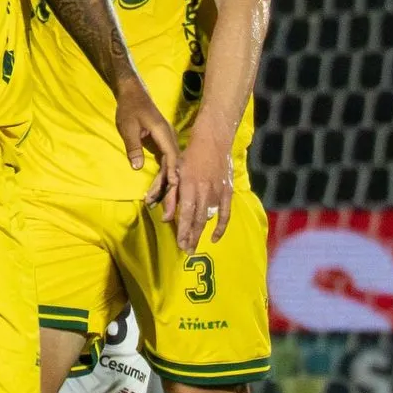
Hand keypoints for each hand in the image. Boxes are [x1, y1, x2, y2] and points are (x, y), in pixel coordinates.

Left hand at [114, 80, 181, 213]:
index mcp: (163, 132)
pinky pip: (165, 164)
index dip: (173, 171)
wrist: (133, 95)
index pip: (171, 155)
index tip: (173, 186)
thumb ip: (133, 147)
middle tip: (165, 204)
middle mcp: (169, 138)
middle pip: (173, 164)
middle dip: (169, 185)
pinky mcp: (162, 146)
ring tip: (157, 203)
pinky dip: (162, 177)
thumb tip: (137, 167)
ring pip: (170, 166)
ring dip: (165, 184)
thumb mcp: (127, 127)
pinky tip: (158, 192)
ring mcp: (166, 142)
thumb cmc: (129, 109)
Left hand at [168, 129, 235, 255]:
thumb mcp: (173, 171)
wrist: (213, 140)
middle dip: (191, 237)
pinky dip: (221, 226)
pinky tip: (214, 238)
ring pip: (208, 218)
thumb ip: (169, 194)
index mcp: (189, 185)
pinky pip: (225, 213)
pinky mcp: (227, 191)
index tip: (180, 243)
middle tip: (186, 251)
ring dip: (201, 234)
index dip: (183, 230)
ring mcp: (217, 192)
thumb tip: (166, 217)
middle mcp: (203, 191)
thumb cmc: (189, 155)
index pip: (186, 214)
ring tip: (194, 246)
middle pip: (197, 220)